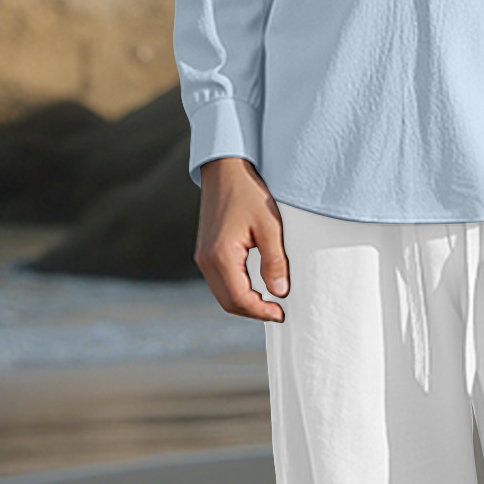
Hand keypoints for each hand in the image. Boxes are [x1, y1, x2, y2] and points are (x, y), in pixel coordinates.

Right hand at [194, 157, 289, 321]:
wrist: (225, 170)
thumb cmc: (249, 194)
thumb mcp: (270, 227)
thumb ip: (274, 262)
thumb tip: (279, 292)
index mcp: (221, 255)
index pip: (239, 299)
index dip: (261, 311)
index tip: (281, 313)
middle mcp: (206, 260)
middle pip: (228, 302)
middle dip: (253, 311)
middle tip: (278, 311)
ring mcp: (202, 257)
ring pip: (222, 294)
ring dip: (244, 302)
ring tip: (270, 301)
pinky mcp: (205, 252)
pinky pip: (220, 281)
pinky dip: (236, 290)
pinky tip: (255, 286)